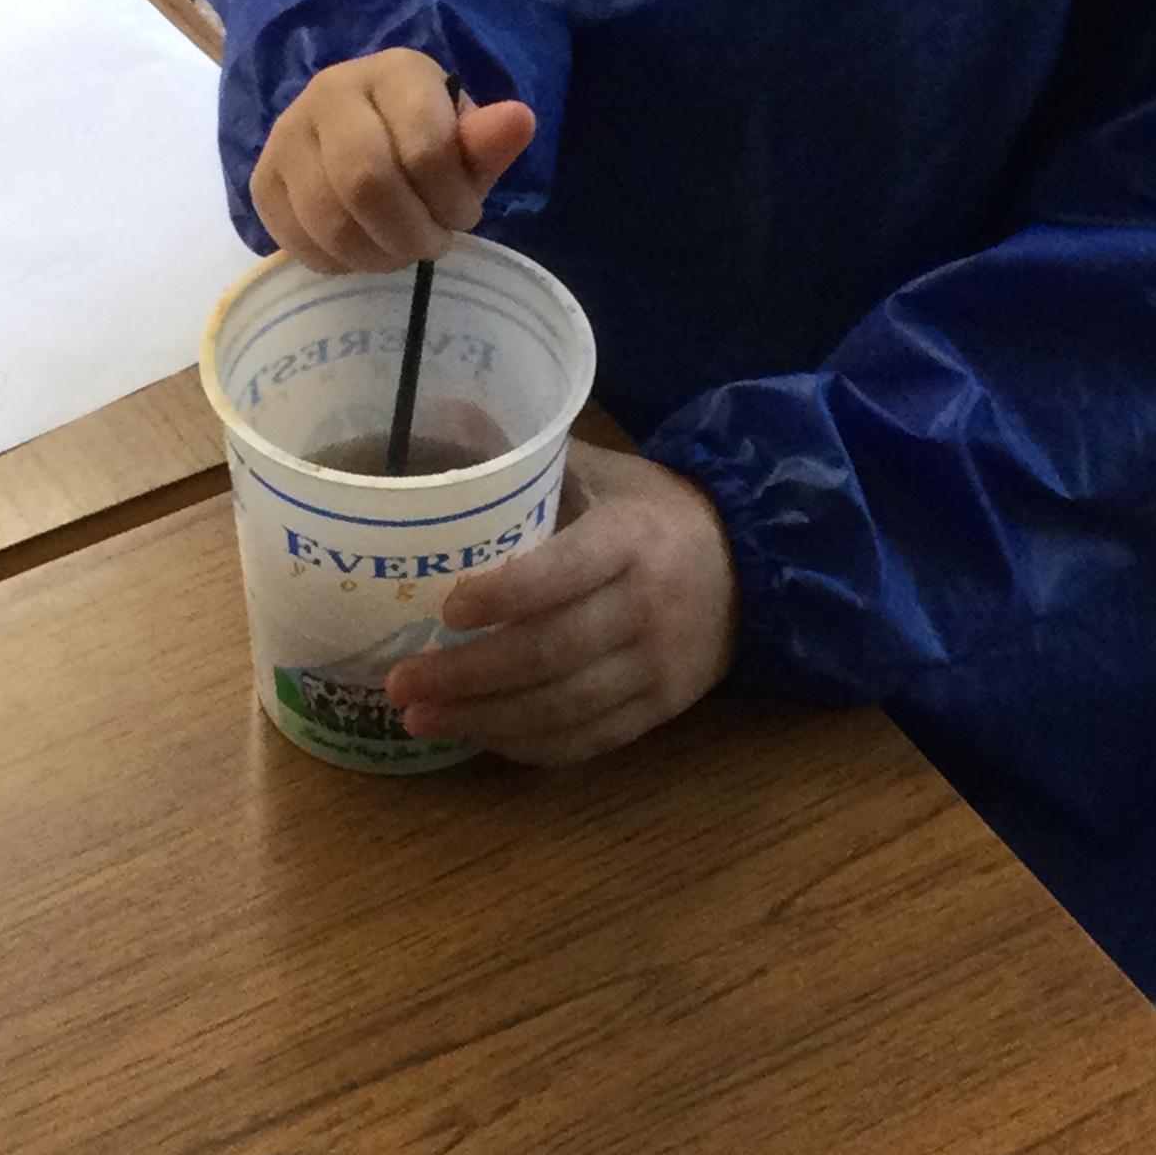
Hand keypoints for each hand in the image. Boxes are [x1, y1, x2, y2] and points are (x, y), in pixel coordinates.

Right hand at [251, 47, 535, 271]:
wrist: (363, 137)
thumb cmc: (425, 140)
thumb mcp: (464, 142)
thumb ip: (487, 143)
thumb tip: (520, 120)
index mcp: (394, 71)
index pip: (424, 147)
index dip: (451, 198)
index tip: (464, 214)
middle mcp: (330, 91)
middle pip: (366, 182)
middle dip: (410, 232)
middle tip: (432, 244)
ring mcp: (287, 134)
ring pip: (329, 219)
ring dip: (377, 255)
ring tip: (401, 251)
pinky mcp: (264, 180)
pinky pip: (298, 241)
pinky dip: (340, 263)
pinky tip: (364, 251)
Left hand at [385, 443, 738, 767]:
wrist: (753, 566)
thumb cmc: (654, 514)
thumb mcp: (605, 472)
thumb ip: (533, 459)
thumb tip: (446, 409)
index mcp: (631, 538)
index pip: (565, 573)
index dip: (505, 595)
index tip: (447, 609)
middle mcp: (648, 606)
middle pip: (553, 652)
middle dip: (470, 674)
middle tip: (402, 684)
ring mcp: (658, 666)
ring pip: (565, 707)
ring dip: (486, 719)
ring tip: (420, 718)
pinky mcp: (662, 709)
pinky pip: (589, 740)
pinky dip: (529, 744)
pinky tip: (479, 734)